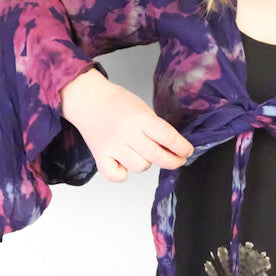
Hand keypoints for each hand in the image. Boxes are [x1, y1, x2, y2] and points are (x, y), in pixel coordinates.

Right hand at [59, 70, 193, 181]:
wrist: (88, 99)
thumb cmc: (116, 102)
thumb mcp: (142, 108)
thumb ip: (155, 127)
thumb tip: (173, 146)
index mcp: (139, 118)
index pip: (167, 136)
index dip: (181, 147)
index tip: (187, 151)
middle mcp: (126, 133)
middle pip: (156, 156)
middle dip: (173, 161)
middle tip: (178, 160)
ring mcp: (112, 146)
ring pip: (139, 166)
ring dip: (146, 163)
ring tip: (144, 154)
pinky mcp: (99, 156)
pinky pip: (115, 176)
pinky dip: (122, 174)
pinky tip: (124, 164)